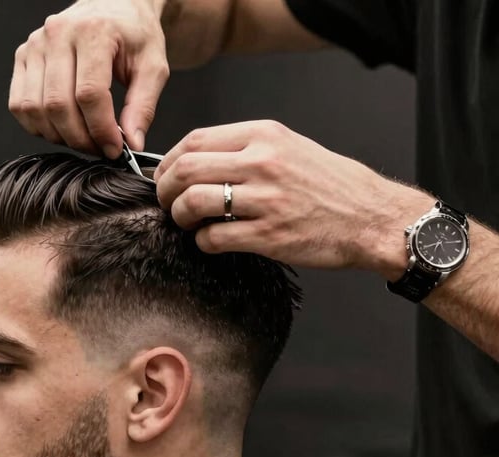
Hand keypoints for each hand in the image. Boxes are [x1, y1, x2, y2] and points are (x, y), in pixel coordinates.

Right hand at [9, 0, 168, 158]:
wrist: (114, 6)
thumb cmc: (133, 34)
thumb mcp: (153, 66)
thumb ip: (143, 106)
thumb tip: (132, 143)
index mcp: (93, 31)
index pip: (89, 94)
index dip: (101, 130)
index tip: (115, 149)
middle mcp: (58, 34)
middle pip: (58, 104)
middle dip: (80, 138)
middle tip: (99, 149)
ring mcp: (35, 44)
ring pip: (34, 108)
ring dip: (58, 135)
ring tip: (83, 139)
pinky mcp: (23, 56)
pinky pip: (19, 104)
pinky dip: (37, 126)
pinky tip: (61, 128)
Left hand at [154, 120, 434, 277]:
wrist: (372, 217)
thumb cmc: (332, 184)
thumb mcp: (289, 147)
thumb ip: (245, 148)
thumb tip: (196, 161)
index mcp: (264, 136)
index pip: (194, 140)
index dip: (168, 161)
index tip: (164, 176)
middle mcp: (262, 163)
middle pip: (186, 169)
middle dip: (165, 189)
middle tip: (167, 202)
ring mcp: (265, 200)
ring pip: (193, 202)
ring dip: (179, 216)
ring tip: (187, 222)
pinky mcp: (269, 236)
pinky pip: (214, 238)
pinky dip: (202, 242)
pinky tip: (210, 241)